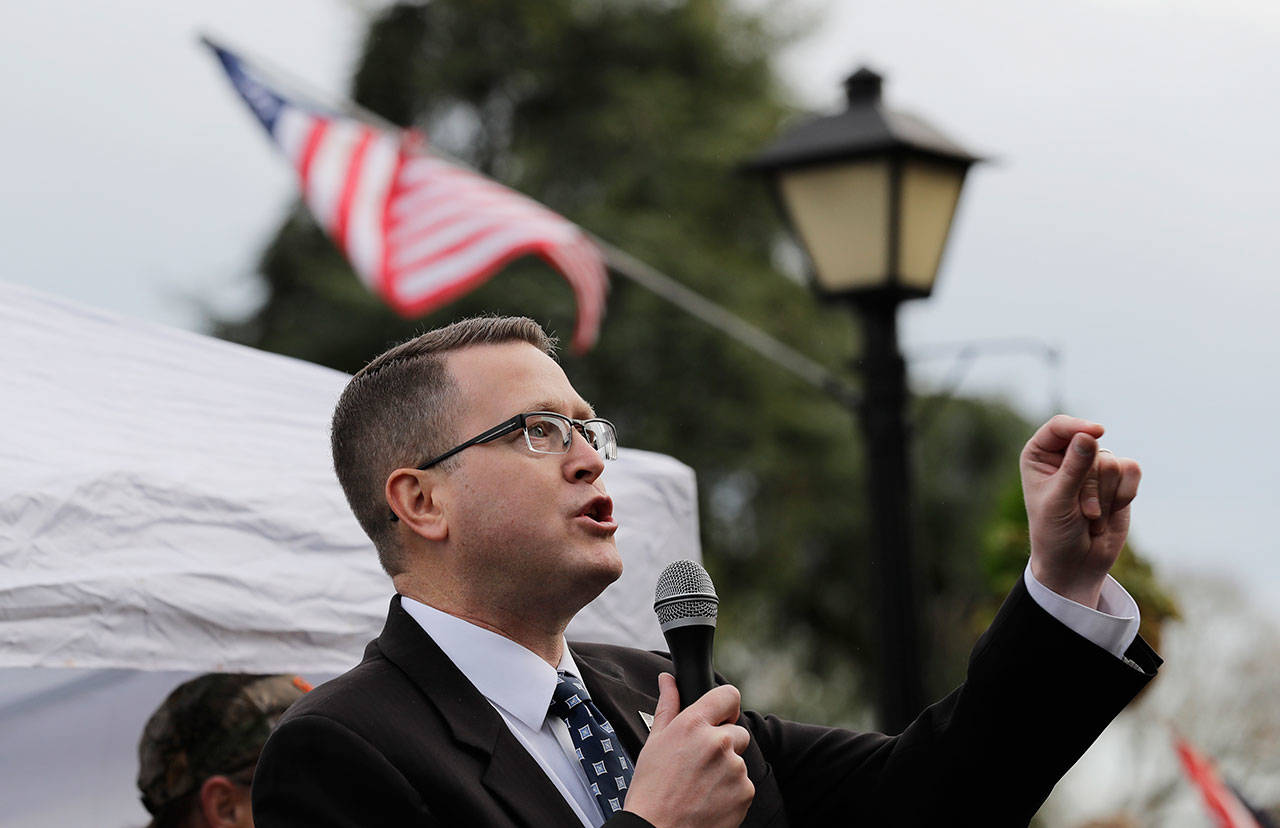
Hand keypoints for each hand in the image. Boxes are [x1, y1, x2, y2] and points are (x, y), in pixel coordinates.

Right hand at [623, 674, 753, 827]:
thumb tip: (668, 680)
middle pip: (737, 732)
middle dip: (723, 744)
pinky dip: (731, 792)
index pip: (729, 695)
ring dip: (726, 770)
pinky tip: (709, 800)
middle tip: (699, 764)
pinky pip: (744, 785)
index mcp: (694, 724)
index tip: (719, 718)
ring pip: (739, 761)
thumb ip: (668, 706)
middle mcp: (718, 742)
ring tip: (700, 786)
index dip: (725, 706)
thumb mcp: (655, 742)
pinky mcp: (745, 793)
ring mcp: (734, 768)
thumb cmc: (651, 789)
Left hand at [1020, 415, 1141, 608]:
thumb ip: (1075, 469)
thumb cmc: (1055, 533)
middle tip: (1080, 512)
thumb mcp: (1059, 502)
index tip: (1097, 432)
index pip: (1060, 427)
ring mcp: (1093, 466)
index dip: (1079, 427)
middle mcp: (1066, 454)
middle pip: (1092, 447)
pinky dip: (1124, 495)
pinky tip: (1109, 513)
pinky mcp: (1118, 479)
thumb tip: (1088, 436)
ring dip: (1105, 496)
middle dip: (1090, 486)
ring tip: (1090, 517)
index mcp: (1039, 454)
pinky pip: (1132, 471)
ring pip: (1113, 462)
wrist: (1076, 564)